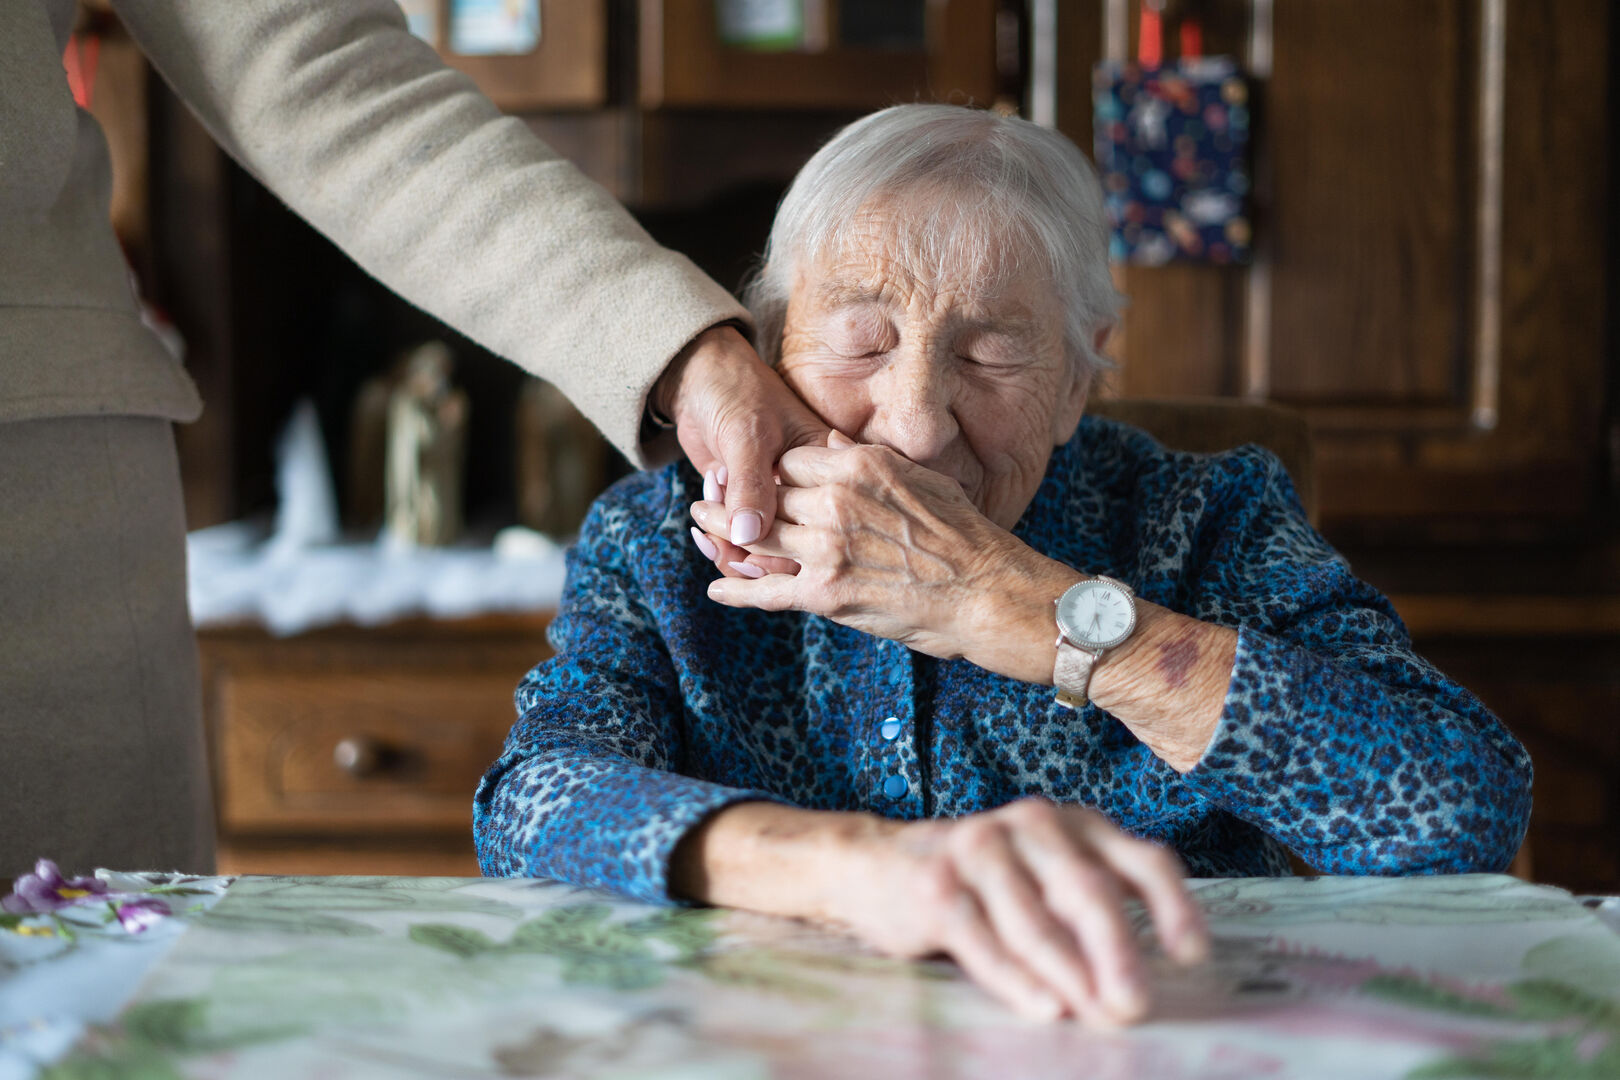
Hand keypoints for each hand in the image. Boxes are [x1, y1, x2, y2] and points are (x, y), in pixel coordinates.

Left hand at [655, 325, 828, 576]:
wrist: (698, 377)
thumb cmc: (735, 392)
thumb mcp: (747, 434)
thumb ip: (751, 484)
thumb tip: (748, 537)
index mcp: (827, 467)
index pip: (823, 524)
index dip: (790, 549)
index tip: (747, 545)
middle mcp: (808, 490)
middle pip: (795, 547)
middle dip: (753, 556)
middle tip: (720, 542)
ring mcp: (777, 500)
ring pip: (765, 549)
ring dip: (731, 550)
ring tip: (706, 533)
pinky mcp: (749, 504)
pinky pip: (741, 540)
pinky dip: (719, 542)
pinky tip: (701, 529)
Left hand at [693, 433, 1078, 676]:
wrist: (988, 592)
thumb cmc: (965, 536)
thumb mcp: (919, 479)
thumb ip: (867, 462)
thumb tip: (831, 445)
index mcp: (859, 467)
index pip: (789, 459)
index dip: (768, 470)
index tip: (753, 477)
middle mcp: (836, 501)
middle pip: (766, 495)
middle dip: (734, 499)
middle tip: (705, 501)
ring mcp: (828, 548)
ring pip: (757, 538)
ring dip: (722, 536)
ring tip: (700, 531)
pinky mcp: (826, 594)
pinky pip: (767, 591)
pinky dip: (737, 591)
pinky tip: (717, 588)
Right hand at [832, 798, 1207, 1023]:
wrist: (880, 864)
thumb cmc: (989, 885)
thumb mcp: (1050, 882)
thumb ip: (1095, 915)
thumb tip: (1139, 986)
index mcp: (1077, 826)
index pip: (1142, 860)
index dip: (1173, 906)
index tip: (1191, 955)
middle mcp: (1033, 825)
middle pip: (1087, 888)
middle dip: (1117, 951)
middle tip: (1135, 1004)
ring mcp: (980, 848)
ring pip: (1034, 917)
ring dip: (1069, 973)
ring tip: (1097, 1015)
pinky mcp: (935, 882)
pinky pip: (981, 937)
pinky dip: (1014, 978)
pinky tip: (1041, 1007)